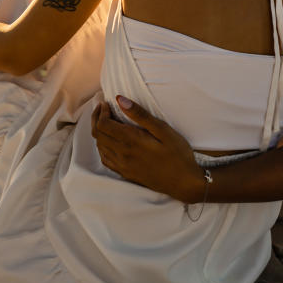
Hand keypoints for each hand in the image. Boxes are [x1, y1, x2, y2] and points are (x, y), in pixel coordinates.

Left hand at [91, 95, 205, 202]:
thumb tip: (119, 99)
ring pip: (99, 146)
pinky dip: (102, 147)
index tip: (107, 103)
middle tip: (103, 108)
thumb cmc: (178, 154)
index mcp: (131, 141)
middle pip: (97, 134)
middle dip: (97, 118)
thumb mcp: (163, 130)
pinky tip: (110, 141)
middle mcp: (122, 154)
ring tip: (106, 121)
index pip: (103, 124)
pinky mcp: (125, 174)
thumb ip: (140, 115)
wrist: (185, 183)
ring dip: (99, 132)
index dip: (101, 111)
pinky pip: (105, 159)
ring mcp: (122, 166)